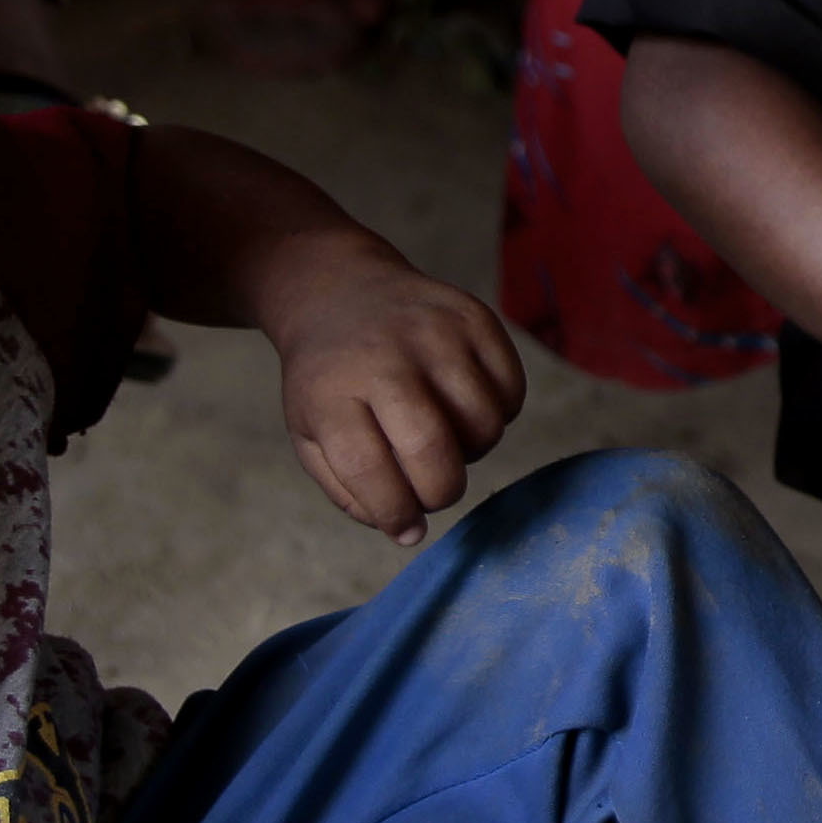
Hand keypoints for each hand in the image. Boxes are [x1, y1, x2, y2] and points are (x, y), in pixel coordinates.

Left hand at [255, 242, 529, 541]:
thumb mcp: (309, 435)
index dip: (395, 513)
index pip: (370, 471)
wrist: (341, 292)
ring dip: (472, 452)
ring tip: (445, 438)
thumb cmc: (328, 379)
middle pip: (433, 450)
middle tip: (433, 490)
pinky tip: (464, 407)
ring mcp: (435, 332)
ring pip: (484, 425)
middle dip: (441, 492)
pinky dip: (498, 415)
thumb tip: (409, 531)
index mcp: (331, 391)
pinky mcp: (475, 317)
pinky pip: (512, 391)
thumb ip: (349, 492)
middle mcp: (385, 357)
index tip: (404, 526)